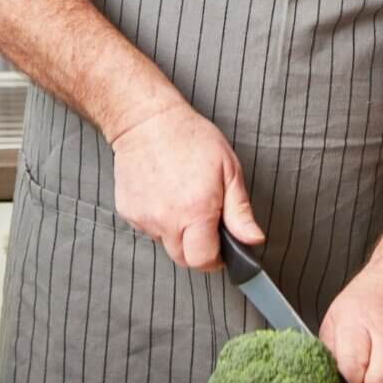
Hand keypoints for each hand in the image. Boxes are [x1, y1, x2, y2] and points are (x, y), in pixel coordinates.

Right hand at [110, 100, 264, 271]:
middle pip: (184, 259)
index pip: (204, 261)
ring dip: (178, 232)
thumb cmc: (190, 138)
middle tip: (204, 219)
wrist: (147, 121)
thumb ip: (240, 211)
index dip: (216, 257)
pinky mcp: (128, 212)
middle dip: (197, 247)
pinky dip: (159, 219)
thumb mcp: (228, 169)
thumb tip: (254, 240)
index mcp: (195, 212)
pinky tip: (164, 193)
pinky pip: (149, 228)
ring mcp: (145, 218)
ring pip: (166, 243)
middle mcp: (167, 220)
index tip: (221, 245)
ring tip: (183, 198)